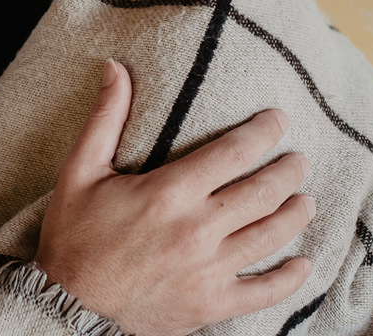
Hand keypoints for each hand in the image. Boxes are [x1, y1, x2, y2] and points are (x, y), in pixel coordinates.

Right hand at [34, 59, 313, 335]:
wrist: (67, 306)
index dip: (263, 132)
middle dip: (288, 171)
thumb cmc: (72, 235)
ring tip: (306, 200)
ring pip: (271, 236)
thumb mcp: (80, 170)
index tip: (279, 121)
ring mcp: (209, 271)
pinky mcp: (211, 304)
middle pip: (263, 192)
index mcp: (169, 193)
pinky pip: (265, 291)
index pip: (234, 153)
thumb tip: (114, 66)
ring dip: (296, 214)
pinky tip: (303, 263)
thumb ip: (105, 117)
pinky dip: (290, 278)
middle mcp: (197, 230)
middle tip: (299, 160)